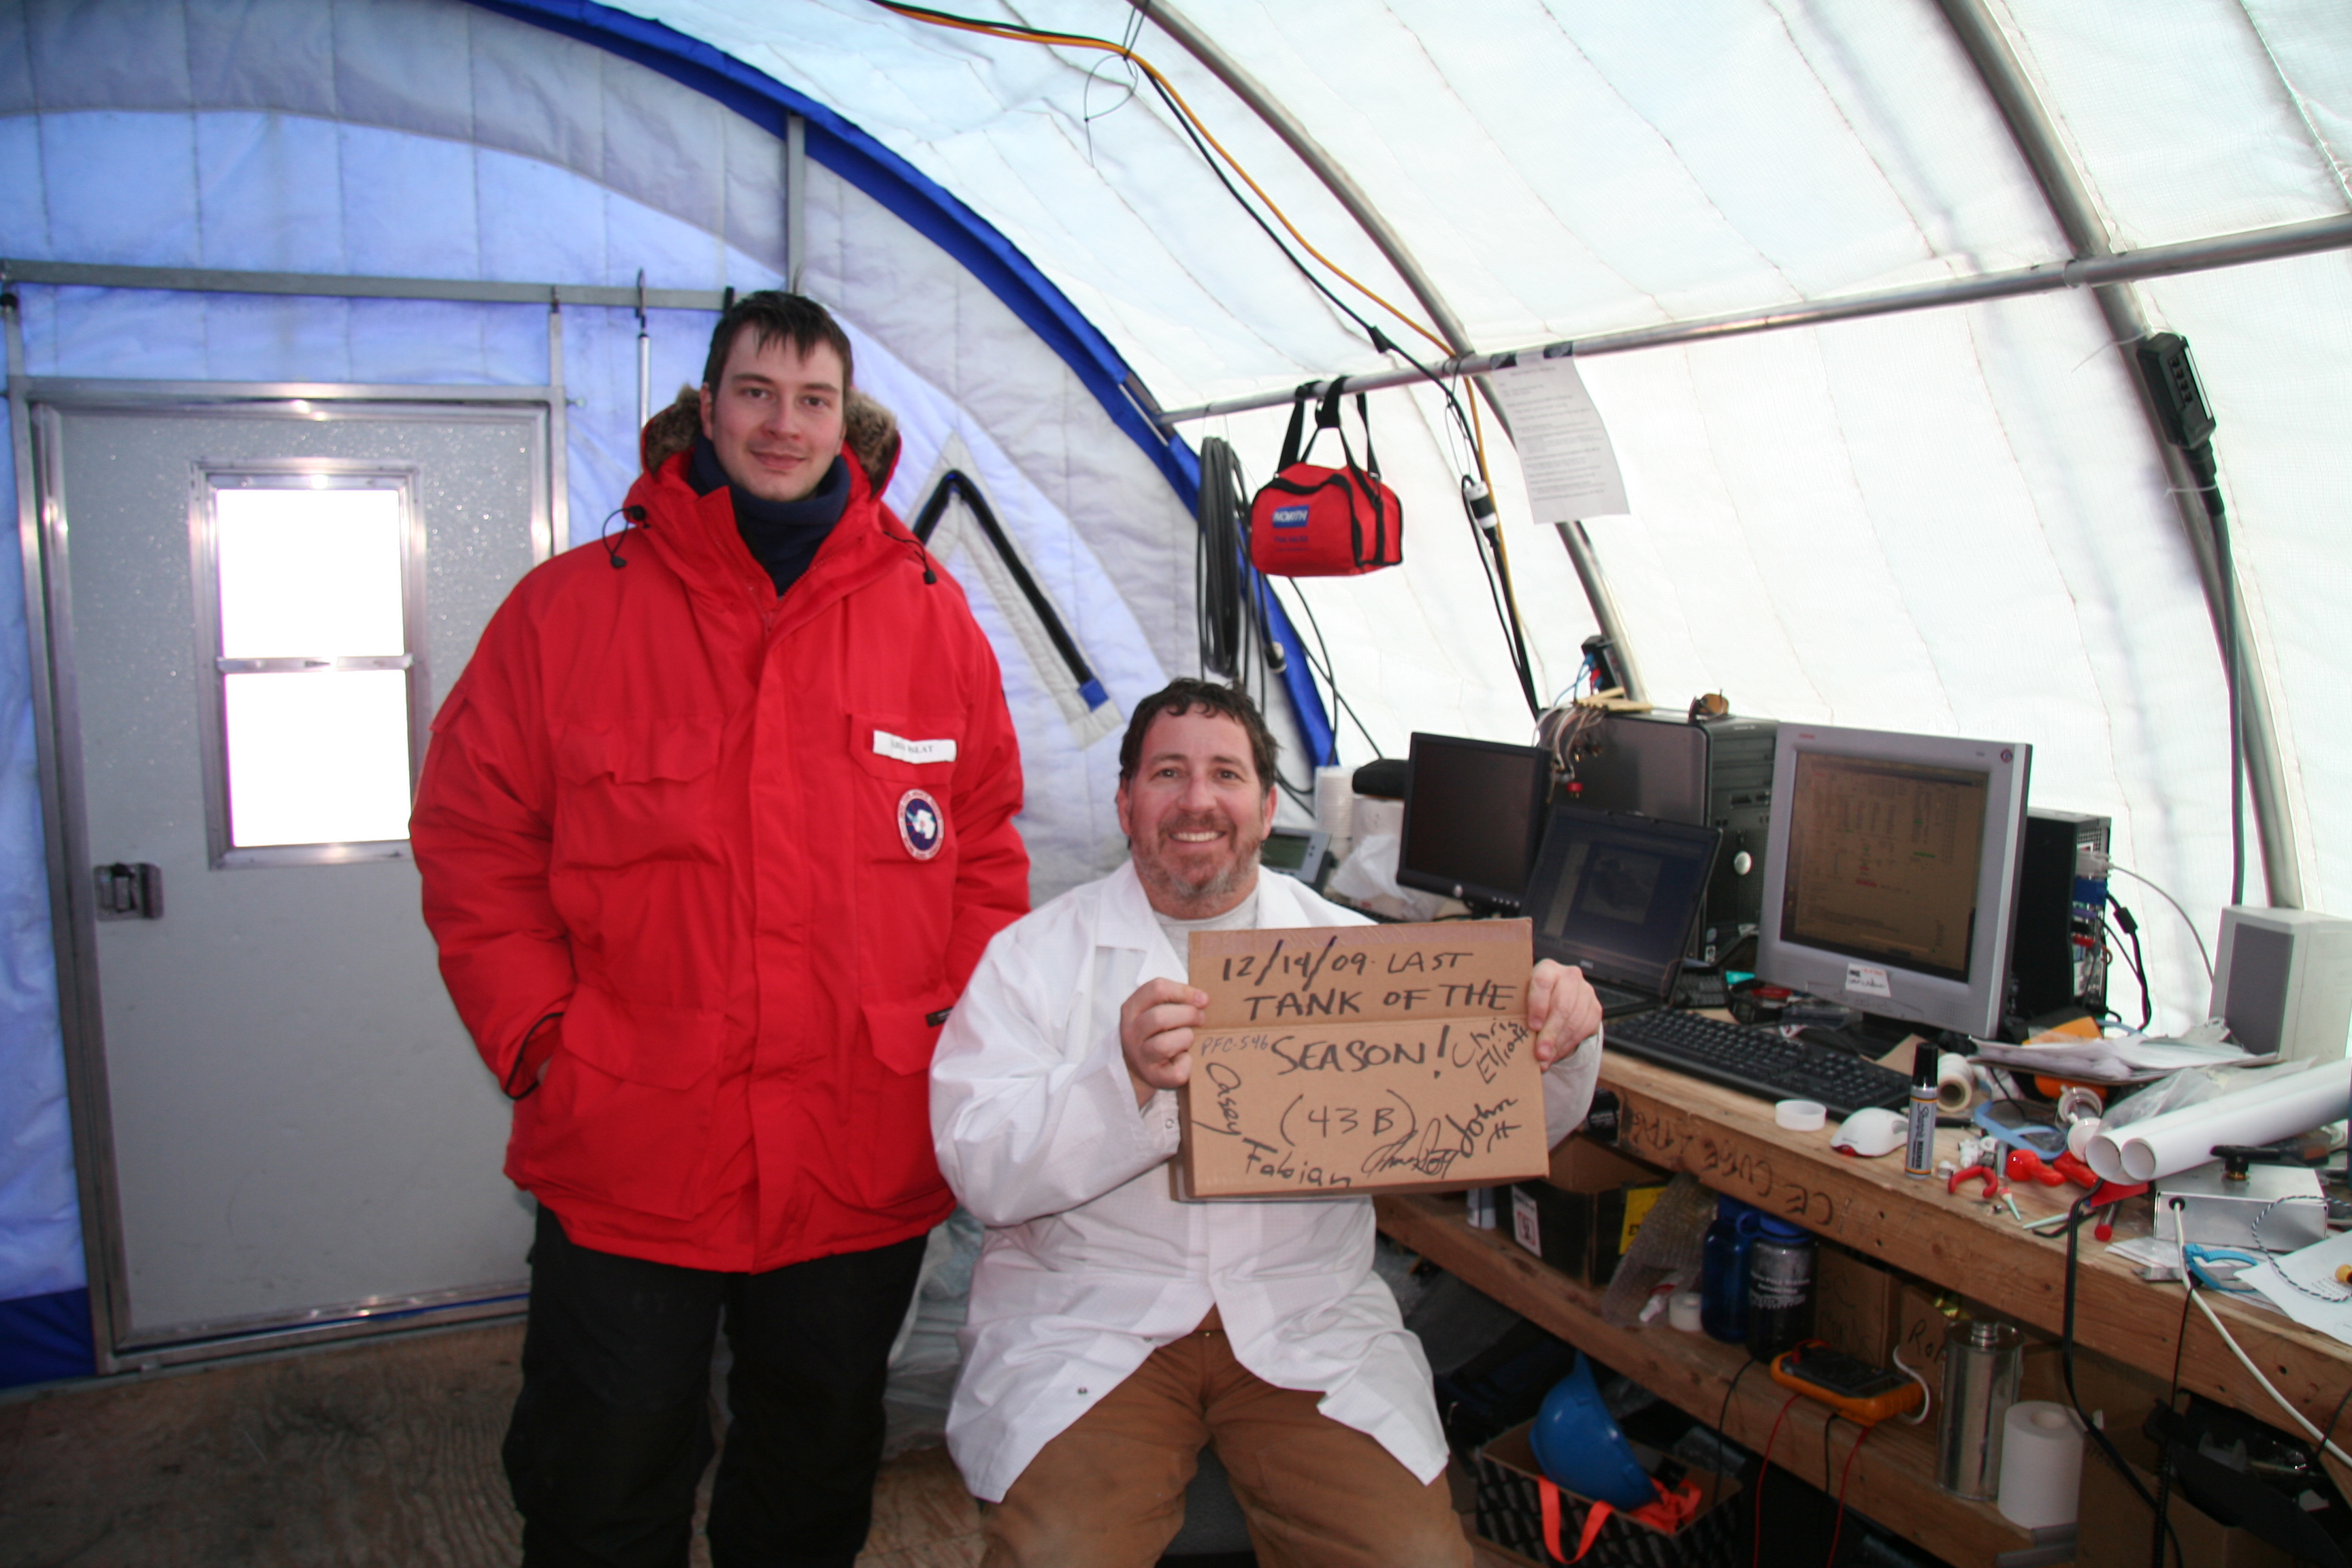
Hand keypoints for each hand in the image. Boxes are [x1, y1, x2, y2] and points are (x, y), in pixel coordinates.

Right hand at [1121, 977, 1206, 1107]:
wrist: (1137, 1069)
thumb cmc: (1154, 1033)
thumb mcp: (1154, 1010)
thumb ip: (1173, 1000)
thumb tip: (1203, 1000)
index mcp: (1131, 1010)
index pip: (1156, 989)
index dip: (1183, 991)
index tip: (1203, 999)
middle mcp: (1131, 1033)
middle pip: (1160, 1017)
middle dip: (1189, 1015)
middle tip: (1201, 1019)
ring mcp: (1141, 1057)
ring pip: (1165, 1044)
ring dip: (1186, 1038)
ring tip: (1189, 1039)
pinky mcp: (1155, 1077)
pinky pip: (1178, 1069)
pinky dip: (1188, 1063)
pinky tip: (1184, 1058)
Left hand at [1529, 959, 1600, 1069]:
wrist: (1559, 994)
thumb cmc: (1533, 997)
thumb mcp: (1523, 996)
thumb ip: (1518, 1008)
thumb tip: (1507, 1035)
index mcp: (1548, 968)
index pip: (1543, 982)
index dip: (1538, 1006)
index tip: (1533, 1027)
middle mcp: (1570, 976)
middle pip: (1561, 1007)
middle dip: (1549, 1034)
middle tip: (1540, 1054)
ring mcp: (1586, 992)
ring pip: (1573, 1022)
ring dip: (1558, 1045)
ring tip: (1545, 1061)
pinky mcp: (1595, 1008)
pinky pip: (1583, 1031)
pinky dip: (1567, 1046)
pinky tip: (1555, 1055)